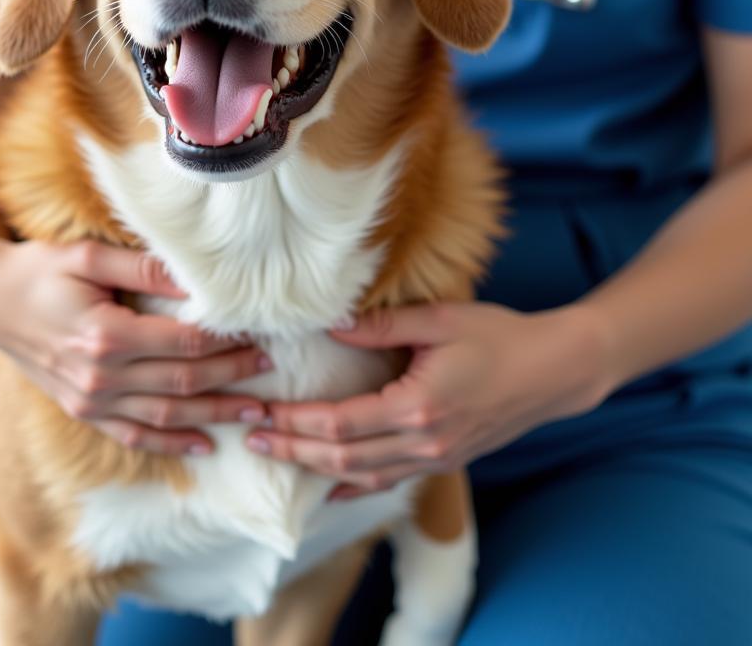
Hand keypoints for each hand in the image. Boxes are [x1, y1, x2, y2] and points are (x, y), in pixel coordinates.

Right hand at [0, 235, 271, 454]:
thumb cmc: (39, 269)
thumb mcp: (87, 256)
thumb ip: (143, 268)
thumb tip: (196, 277)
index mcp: (105, 335)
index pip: (184, 343)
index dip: (226, 341)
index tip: (258, 334)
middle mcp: (99, 376)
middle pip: (183, 380)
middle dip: (232, 377)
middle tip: (271, 370)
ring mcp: (89, 400)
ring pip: (167, 415)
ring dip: (214, 414)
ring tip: (255, 411)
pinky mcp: (82, 410)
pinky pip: (134, 435)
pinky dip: (171, 443)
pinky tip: (205, 446)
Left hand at [246, 301, 609, 497]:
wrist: (555, 371)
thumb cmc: (501, 337)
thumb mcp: (440, 321)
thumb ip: (381, 327)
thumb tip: (329, 325)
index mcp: (418, 407)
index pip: (338, 423)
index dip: (294, 421)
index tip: (260, 413)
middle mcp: (424, 444)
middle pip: (341, 457)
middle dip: (292, 450)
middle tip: (251, 439)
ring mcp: (436, 458)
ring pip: (362, 476)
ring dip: (316, 469)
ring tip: (278, 457)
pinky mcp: (445, 460)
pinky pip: (389, 481)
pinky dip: (354, 485)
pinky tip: (330, 487)